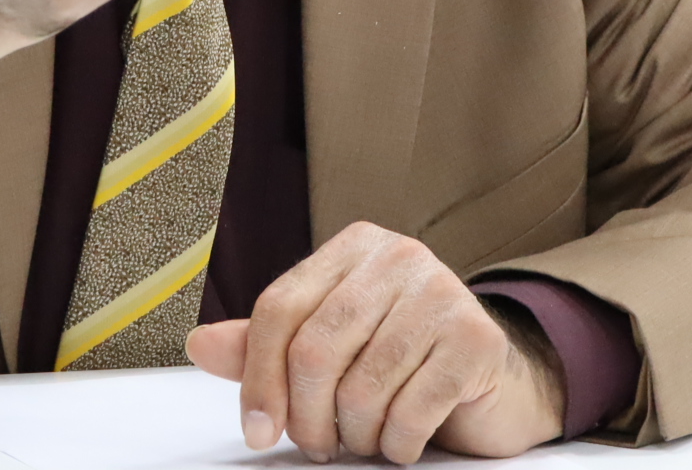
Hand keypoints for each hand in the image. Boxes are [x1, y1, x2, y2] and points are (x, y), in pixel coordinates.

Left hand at [185, 222, 565, 464]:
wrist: (492, 381)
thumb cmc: (402, 360)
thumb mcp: (329, 345)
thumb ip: (265, 346)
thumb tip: (199, 345)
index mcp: (354, 247)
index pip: (280, 307)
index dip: (259, 378)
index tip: (258, 429)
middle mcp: (399, 257)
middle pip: (315, 349)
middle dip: (307, 416)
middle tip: (319, 443)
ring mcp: (443, 293)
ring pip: (362, 388)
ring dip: (357, 435)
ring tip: (367, 434)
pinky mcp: (476, 339)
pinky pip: (410, 412)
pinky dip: (397, 444)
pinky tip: (404, 438)